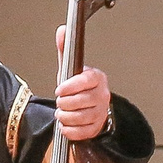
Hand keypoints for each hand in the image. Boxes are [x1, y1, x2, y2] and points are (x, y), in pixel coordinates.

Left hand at [50, 26, 112, 140]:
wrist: (88, 105)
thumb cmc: (78, 86)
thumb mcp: (70, 67)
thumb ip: (65, 50)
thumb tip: (62, 30)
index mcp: (97, 78)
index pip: (86, 81)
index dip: (71, 86)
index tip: (60, 89)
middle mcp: (102, 95)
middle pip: (81, 101)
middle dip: (64, 103)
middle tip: (60, 102)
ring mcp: (101, 112)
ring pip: (80, 117)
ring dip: (65, 116)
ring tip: (61, 112)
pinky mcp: (97, 127)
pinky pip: (81, 132)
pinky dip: (69, 130)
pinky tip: (65, 124)